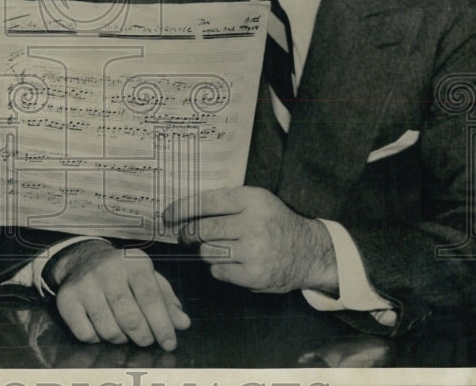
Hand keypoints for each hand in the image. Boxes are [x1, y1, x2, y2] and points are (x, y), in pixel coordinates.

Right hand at [51, 240, 189, 350]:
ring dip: (121, 339)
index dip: (162, 325)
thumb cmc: (124, 273)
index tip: (169, 343)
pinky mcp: (66, 298)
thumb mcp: (149, 279)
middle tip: (147, 340)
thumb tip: (183, 324)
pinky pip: (86, 334)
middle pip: (130, 317)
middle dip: (143, 336)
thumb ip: (167, 301)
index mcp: (133, 262)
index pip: (151, 298)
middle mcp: (108, 269)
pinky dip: (98, 339)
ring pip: (108, 329)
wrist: (83, 258)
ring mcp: (85, 283)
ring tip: (125, 332)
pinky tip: (102, 327)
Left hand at [164, 186, 336, 293]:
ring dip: (207, 251)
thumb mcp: (257, 201)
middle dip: (188, 234)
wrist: (309, 252)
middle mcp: (253, 224)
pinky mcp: (253, 275)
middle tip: (184, 236)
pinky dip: (219, 269)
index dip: (181, 209)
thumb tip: (183, 211)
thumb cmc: (275, 223)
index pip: (206, 202)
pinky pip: (218, 272)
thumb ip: (226, 203)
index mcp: (252, 200)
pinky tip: (233, 263)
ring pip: (208, 252)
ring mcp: (253, 251)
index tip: (167, 216)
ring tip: (220, 248)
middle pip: (202, 230)